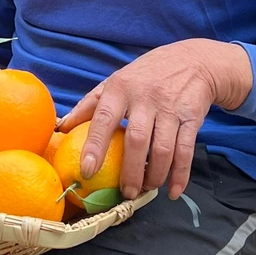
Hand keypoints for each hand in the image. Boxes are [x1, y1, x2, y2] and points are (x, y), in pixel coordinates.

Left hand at [61, 39, 252, 200]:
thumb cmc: (146, 76)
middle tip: (124, 193)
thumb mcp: (116, 81)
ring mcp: (170, 108)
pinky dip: (180, 175)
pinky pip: (186, 151)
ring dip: (154, 175)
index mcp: (121, 88)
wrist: (194, 61)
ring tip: (145, 189)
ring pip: (163, 149)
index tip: (87, 171)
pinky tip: (173, 191)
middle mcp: (145, 97)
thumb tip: (61, 128)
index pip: (104, 117)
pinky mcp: (191, 117)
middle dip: (130, 171)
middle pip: (136, 140)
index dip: (95, 145)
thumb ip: (89, 104)